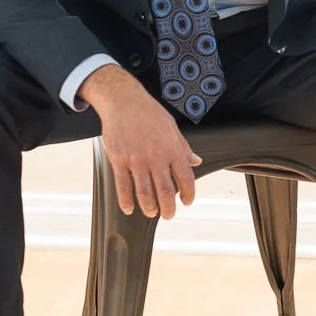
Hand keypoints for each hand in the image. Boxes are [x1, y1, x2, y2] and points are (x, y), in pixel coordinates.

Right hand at [77, 64, 201, 217]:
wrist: (123, 100)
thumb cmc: (148, 111)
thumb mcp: (172, 127)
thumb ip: (184, 147)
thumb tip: (196, 160)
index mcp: (172, 148)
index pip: (186, 178)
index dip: (189, 194)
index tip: (187, 201)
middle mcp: (156, 157)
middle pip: (166, 191)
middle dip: (168, 208)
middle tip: (169, 214)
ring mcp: (137, 160)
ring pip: (145, 193)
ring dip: (149, 207)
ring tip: (152, 212)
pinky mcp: (119, 160)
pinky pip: (123, 186)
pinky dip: (126, 201)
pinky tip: (129, 208)